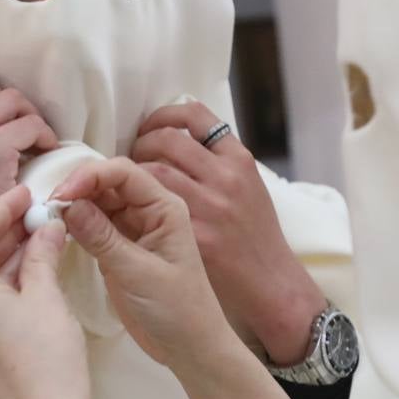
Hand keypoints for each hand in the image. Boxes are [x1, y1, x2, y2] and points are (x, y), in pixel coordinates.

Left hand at [0, 186, 89, 398]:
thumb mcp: (46, 296)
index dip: (4, 207)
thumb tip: (47, 226)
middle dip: (8, 231)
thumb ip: (41, 254)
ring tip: (42, 233)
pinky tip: (33, 266)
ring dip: (9, 255)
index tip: (28, 191)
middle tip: (40, 212)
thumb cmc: (46, 355)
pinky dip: (5, 280)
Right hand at [52, 157, 242, 375]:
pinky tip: (58, 230)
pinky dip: (76, 224)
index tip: (60, 195)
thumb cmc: (175, 309)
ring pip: (98, 202)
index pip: (123, 173)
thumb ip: (102, 237)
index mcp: (164, 207)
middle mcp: (149, 211)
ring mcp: (133, 229)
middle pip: (107, 183)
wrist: (189, 346)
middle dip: (77, 188)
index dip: (89, 176)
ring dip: (74, 205)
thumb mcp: (136, 272)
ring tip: (47, 218)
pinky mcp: (119, 248)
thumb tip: (68, 204)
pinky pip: (94, 225)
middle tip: (47, 208)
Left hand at [131, 103, 325, 363]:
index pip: (194, 116)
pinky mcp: (194, 235)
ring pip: (154, 170)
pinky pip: (151, 207)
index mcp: (238, 160)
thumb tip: (180, 138)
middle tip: (132, 158)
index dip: (163, 116)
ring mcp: (209, 206)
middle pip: (166, 139)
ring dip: (133, 172)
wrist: (270, 282)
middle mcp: (225, 177)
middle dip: (141, 143)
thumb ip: (218, 162)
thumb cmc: (256, 236)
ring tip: (128, 183)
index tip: (149, 127)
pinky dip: (132, 202)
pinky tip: (128, 208)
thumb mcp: (249, 186)